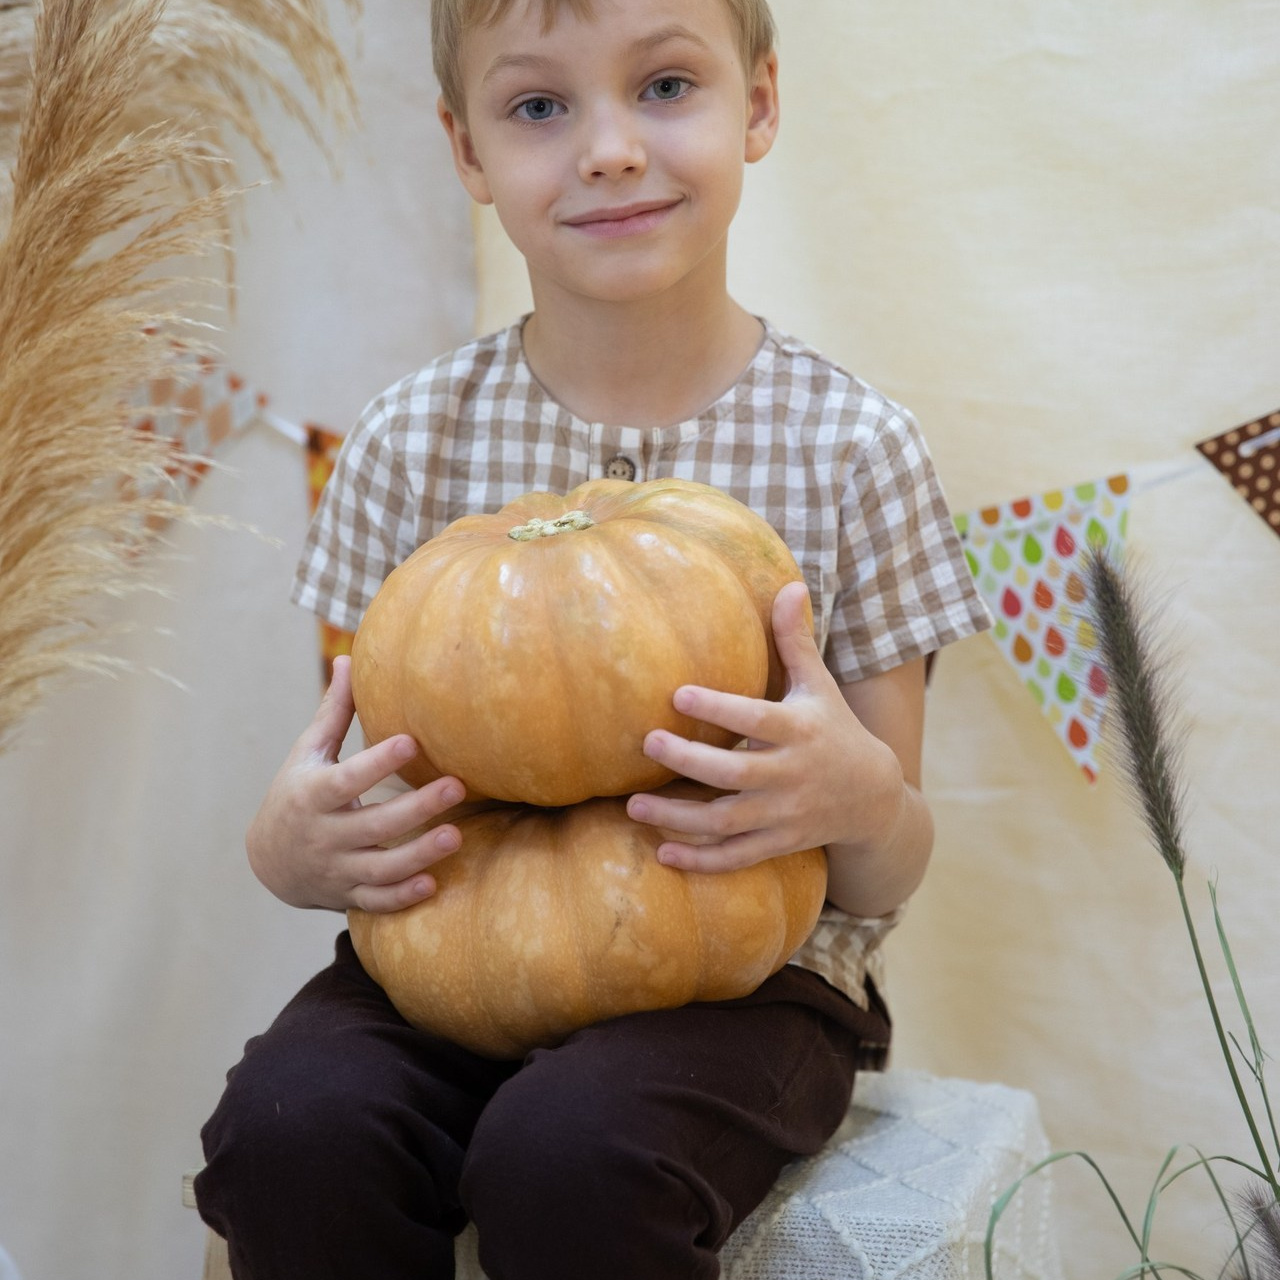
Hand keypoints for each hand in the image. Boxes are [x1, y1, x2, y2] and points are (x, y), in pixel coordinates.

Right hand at [246, 655, 465, 911]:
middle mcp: (324, 835)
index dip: (377, 763)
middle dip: (416, 808)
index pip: (347, 779)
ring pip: (379, 868)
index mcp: (313, 795)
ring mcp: (337, 869)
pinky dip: (401, 897)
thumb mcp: (307, 753)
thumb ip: (333, 713)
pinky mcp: (348, 894)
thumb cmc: (297, 792)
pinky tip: (433, 884)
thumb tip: (347, 657)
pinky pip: (376, 901)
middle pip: (373, 824)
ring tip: (457, 836)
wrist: (269, 861)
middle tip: (457, 786)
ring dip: (418, 855)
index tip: (412, 740)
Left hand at [625, 581, 903, 872]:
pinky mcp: (778, 844)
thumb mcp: (818, 686)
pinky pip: (737, 857)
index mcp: (799, 731)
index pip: (755, 718)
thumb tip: (788, 585)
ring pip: (727, 822)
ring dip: (678, 819)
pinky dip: (702, 861)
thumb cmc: (834, 729)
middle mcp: (791, 776)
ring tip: (633, 807)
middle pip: (735, 773)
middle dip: (690, 761)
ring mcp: (784, 816)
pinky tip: (663, 855)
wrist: (875, 798)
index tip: (678, 694)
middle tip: (648, 742)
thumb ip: (795, 641)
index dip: (719, 708)